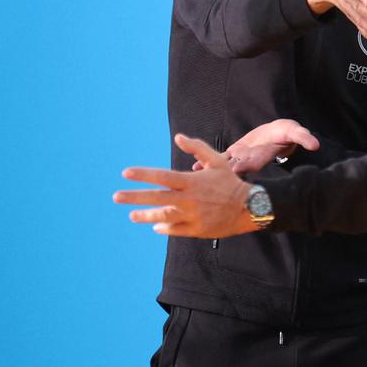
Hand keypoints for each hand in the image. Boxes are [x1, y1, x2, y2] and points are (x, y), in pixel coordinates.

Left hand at [115, 134, 255, 237]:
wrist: (250, 207)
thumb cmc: (231, 182)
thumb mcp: (217, 161)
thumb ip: (197, 148)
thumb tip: (178, 137)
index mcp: (192, 182)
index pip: (163, 177)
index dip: (144, 174)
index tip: (126, 173)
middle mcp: (190, 199)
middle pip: (157, 198)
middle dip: (135, 197)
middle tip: (116, 196)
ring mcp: (193, 216)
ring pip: (164, 216)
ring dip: (146, 216)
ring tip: (132, 215)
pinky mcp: (197, 230)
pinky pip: (175, 229)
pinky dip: (164, 227)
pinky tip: (155, 225)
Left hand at [196, 118, 320, 172]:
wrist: (280, 133)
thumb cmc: (288, 133)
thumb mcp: (296, 131)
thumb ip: (303, 137)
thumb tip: (315, 144)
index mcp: (260, 156)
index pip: (249, 165)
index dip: (239, 168)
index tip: (229, 172)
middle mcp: (248, 160)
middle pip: (231, 170)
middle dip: (218, 176)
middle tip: (204, 180)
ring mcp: (240, 157)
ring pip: (222, 166)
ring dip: (208, 170)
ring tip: (193, 174)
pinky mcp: (234, 152)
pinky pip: (218, 159)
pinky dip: (206, 162)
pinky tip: (193, 166)